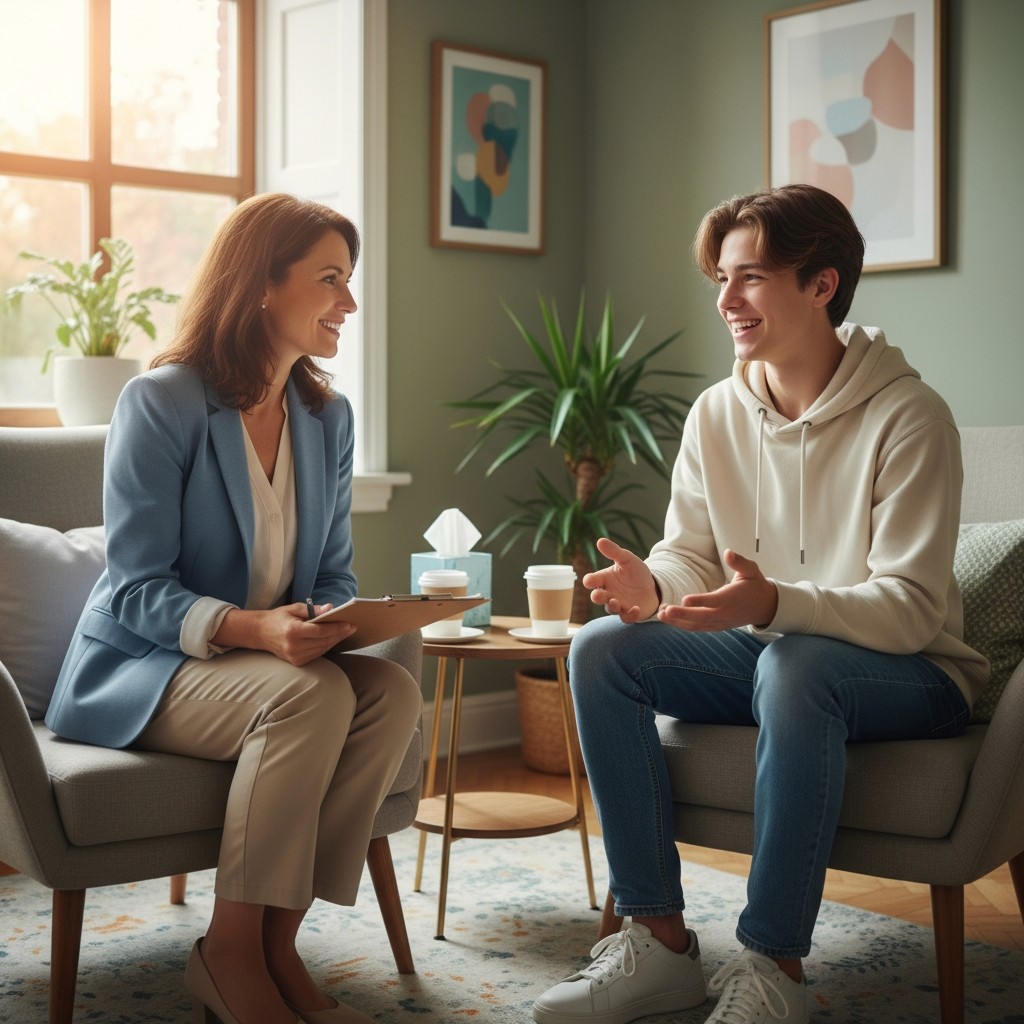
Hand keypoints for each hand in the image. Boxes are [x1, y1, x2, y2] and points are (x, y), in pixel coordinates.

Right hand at [215, 603, 357, 665]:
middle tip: (352, 627)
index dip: (337, 628)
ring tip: (345, 632)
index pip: (320, 631)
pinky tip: (333, 638)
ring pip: (322, 649)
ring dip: (335, 640)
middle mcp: (294, 647)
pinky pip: (317, 654)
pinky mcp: (297, 662)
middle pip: (324, 641)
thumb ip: (313, 609)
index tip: (350, 624)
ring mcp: (295, 657)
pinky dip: (326, 646)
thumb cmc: (279, 618)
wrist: (260, 633)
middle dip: (340, 634)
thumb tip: (330, 608)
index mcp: (293, 631)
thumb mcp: (294, 608)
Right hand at [583, 537, 660, 621]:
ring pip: (610, 609)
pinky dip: (630, 615)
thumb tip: (600, 540)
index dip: (589, 581)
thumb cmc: (635, 572)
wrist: (651, 586)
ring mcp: (618, 604)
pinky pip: (626, 617)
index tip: (589, 581)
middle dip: (597, 597)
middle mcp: (608, 593)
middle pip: (597, 597)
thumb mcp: (627, 559)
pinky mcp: (628, 613)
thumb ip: (614, 552)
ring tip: (615, 602)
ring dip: (611, 606)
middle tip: (598, 594)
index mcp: (605, 579)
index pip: (592, 580)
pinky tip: (636, 608)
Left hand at [657, 549, 777, 632]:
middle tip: (664, 611)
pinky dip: (682, 625)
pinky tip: (668, 618)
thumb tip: (728, 552)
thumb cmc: (754, 585)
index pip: (714, 601)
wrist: (765, 607)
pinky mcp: (716, 626)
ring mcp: (719, 622)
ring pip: (696, 625)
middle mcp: (724, 613)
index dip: (700, 601)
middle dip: (681, 615)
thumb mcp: (751, 570)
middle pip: (701, 617)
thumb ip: (739, 562)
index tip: (685, 600)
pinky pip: (697, 628)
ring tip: (660, 614)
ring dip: (677, 621)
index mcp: (731, 598)